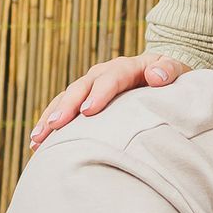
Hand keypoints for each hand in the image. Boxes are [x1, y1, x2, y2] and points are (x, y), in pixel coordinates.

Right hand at [28, 51, 183, 148]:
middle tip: (55, 126)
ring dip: (50, 117)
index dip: (99, 93)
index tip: (88, 111)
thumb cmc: (168, 74)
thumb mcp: (175, 68)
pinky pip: (62, 109)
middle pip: (81, 87)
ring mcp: (89, 86)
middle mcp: (102, 74)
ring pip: (65, 99)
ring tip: (37, 139)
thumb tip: (155, 77)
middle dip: (67, 106)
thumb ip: (169, 71)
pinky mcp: (83, 98)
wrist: (159, 70)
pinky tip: (36, 145)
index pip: (111, 78)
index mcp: (125, 67)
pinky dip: (48, 123)